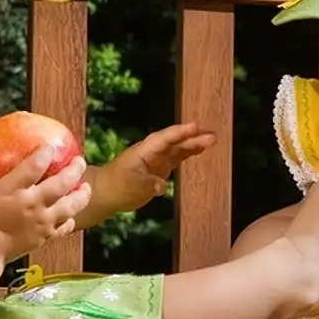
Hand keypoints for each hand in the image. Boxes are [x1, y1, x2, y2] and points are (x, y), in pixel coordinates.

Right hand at [0, 148, 90, 262]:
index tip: (50, 146)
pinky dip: (70, 219)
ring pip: (71, 206)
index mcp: (12, 190)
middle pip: (62, 184)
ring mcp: (41, 222)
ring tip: (86, 187)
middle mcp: (32, 204)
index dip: (45, 153)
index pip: (35, 166)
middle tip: (80, 160)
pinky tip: (72, 214)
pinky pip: (64, 227)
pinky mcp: (45, 237)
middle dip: (75, 169)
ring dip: (82, 195)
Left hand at [94, 123, 216, 215]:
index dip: (180, 132)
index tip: (195, 126)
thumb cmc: (116, 186)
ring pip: (179, 147)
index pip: (165, 138)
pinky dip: (189, 152)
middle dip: (193, 137)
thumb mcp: (131, 186)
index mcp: (145, 150)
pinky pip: (178, 157)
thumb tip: (162, 186)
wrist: (106, 192)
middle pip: (176, 141)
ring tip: (212, 139)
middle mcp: (153, 151)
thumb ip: (148, 184)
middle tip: (212, 136)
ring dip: (194, 143)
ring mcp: (158, 158)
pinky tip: (201, 149)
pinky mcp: (160, 167)